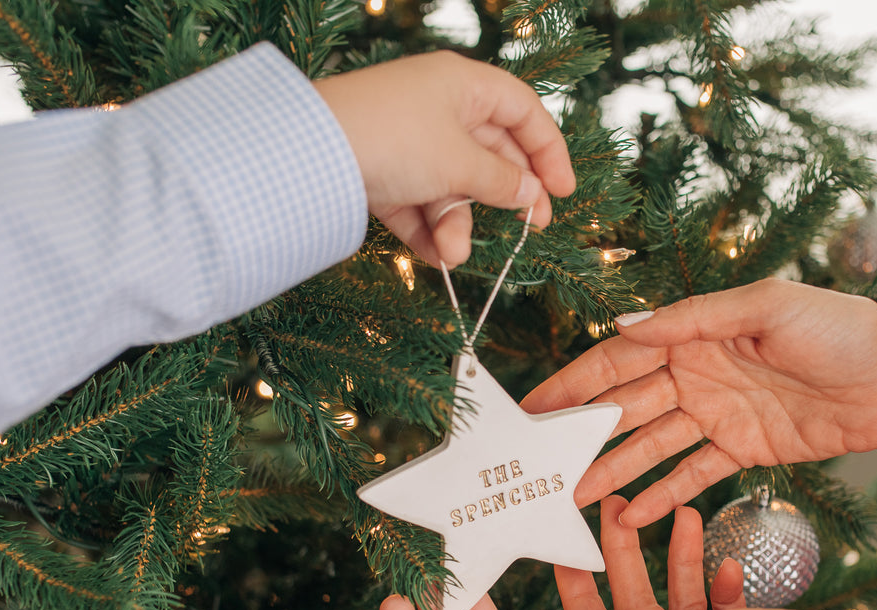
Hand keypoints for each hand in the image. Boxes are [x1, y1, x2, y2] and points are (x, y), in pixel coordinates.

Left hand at [315, 51, 575, 267]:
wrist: (312, 153)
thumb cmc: (396, 139)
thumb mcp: (460, 162)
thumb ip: (501, 181)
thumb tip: (529, 194)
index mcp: (463, 85)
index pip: (523, 111)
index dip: (549, 150)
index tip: (563, 190)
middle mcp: (436, 107)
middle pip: (490, 153)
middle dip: (506, 196)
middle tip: (530, 230)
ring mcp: (406, 142)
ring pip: (450, 186)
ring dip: (457, 224)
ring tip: (453, 253)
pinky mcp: (379, 172)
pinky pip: (415, 204)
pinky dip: (426, 230)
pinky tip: (435, 257)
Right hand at [523, 279, 876, 525]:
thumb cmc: (839, 328)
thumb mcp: (763, 308)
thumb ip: (691, 319)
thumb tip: (622, 325)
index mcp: (693, 336)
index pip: (619, 361)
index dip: (573, 384)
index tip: (533, 407)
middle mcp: (695, 375)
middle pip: (625, 409)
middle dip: (582, 435)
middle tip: (541, 463)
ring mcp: (716, 416)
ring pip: (652, 447)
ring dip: (615, 471)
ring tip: (575, 498)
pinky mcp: (742, 451)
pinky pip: (694, 475)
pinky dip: (665, 495)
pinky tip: (634, 516)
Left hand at [555, 495, 876, 609]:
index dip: (577, 589)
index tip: (565, 544)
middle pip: (634, 606)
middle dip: (623, 555)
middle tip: (616, 507)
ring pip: (677, 596)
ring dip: (676, 556)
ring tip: (683, 513)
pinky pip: (718, 603)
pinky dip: (717, 578)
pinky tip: (727, 561)